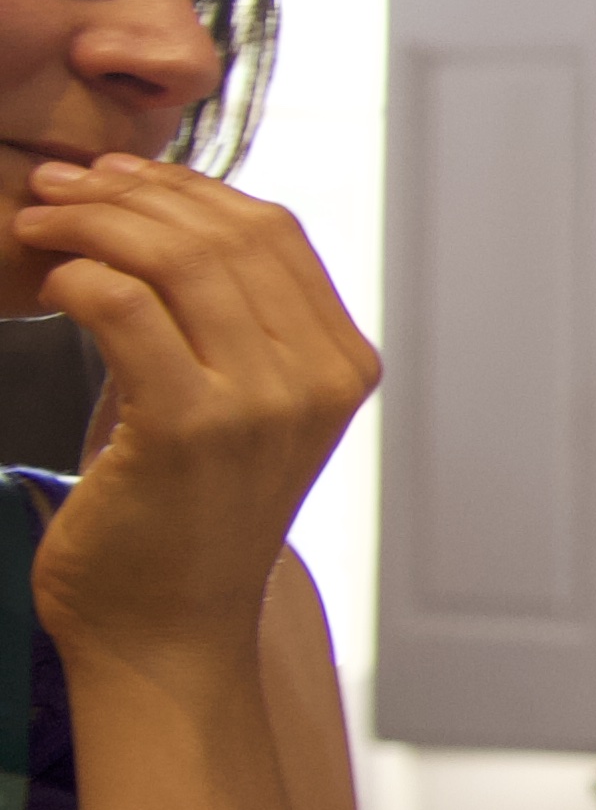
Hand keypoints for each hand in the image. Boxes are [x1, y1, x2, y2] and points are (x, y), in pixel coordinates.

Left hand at [19, 163, 371, 664]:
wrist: (166, 634)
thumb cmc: (182, 522)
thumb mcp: (230, 408)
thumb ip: (219, 324)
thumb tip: (156, 220)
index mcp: (342, 365)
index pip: (275, 232)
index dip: (189, 186)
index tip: (117, 175)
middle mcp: (316, 378)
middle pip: (227, 232)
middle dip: (130, 192)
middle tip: (58, 186)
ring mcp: (260, 404)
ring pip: (176, 257)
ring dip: (91, 223)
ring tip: (39, 222)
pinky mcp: (187, 428)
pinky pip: (123, 308)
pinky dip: (75, 276)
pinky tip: (48, 284)